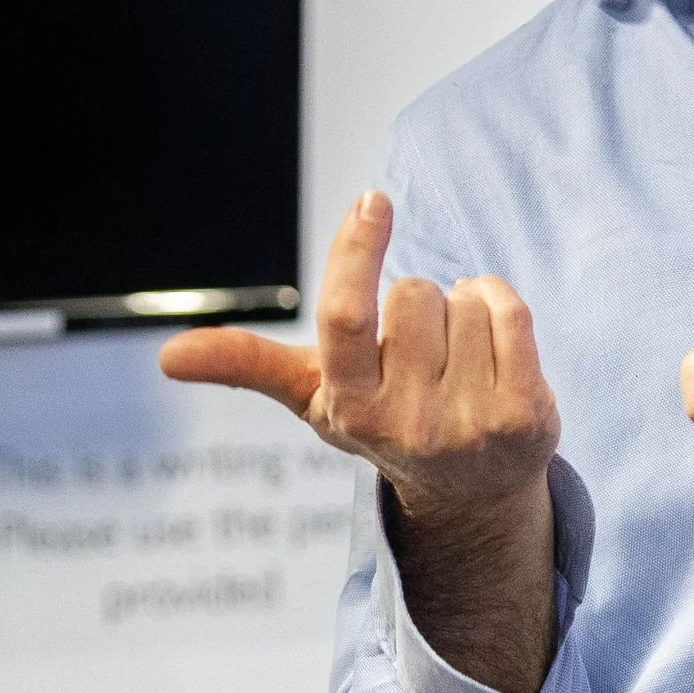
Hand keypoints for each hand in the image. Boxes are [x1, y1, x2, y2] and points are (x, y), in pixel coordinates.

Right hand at [161, 192, 562, 692]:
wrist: (474, 490)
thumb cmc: (386, 421)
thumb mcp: (318, 398)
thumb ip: (250, 366)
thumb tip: (167, 357)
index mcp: (349, 408)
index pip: (346, 315)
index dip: (356, 251)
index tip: (372, 201)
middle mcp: (407, 424)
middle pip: (411, 294)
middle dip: (417, 300)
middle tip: (422, 350)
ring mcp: (469, 426)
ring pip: (464, 300)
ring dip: (464, 308)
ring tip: (460, 358)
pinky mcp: (526, 420)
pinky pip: (511, 313)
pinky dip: (502, 307)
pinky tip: (496, 345)